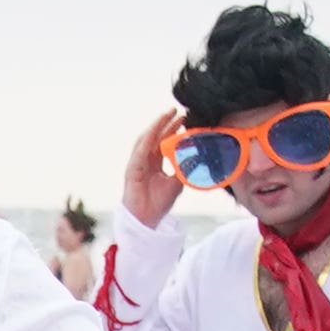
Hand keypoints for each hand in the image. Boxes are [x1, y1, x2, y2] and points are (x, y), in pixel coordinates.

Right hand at [120, 107, 185, 229]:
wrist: (146, 220)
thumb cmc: (158, 204)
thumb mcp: (177, 183)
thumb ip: (183, 169)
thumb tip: (198, 157)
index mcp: (154, 162)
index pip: (163, 140)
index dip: (172, 128)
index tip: (184, 118)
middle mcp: (144, 160)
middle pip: (154, 136)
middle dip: (165, 122)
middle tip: (177, 110)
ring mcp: (136, 163)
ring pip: (146, 139)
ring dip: (156, 126)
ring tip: (166, 115)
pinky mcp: (132, 169)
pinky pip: (140, 151)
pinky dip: (148, 140)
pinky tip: (156, 130)